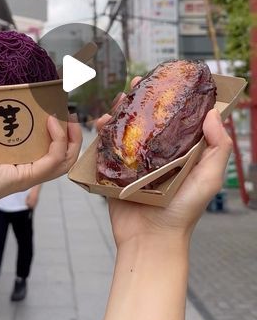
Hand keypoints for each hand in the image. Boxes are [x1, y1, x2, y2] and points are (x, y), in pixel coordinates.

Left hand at [0, 115, 80, 215]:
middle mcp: (24, 170)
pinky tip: (52, 122)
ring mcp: (27, 175)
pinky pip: (54, 159)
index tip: (57, 112)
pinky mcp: (26, 177)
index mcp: (14, 163)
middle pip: (62, 157)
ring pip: (65, 160)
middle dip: (72, 136)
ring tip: (68, 118)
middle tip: (69, 115)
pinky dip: (59, 140)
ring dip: (72, 138)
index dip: (58, 134)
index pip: (46, 151)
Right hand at [97, 79, 231, 247]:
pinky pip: (106, 146)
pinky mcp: (114, 170)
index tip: (166, 79)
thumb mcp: (209, 178)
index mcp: (180, 151)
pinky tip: (102, 122)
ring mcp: (134, 160)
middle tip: (137, 84)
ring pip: (125, 128)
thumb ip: (218, 147)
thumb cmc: (183, 212)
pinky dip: (102, 131)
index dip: (171, 97)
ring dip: (120, 110)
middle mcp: (157, 153)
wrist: (151, 239)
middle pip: (147, 118)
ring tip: (119, 100)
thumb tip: (213, 113)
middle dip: (141, 98)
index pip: (175, 118)